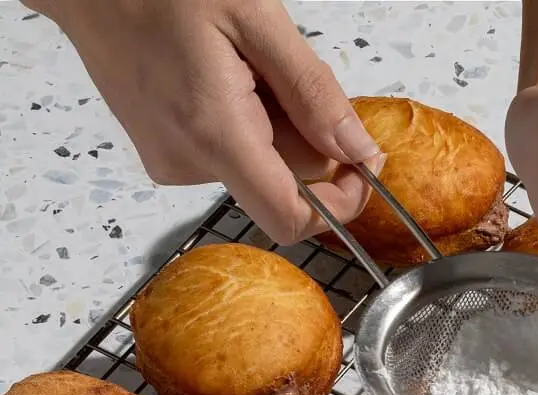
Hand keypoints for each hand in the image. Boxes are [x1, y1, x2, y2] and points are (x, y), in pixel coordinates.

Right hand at [26, 0, 380, 244]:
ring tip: (242, 66)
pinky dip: (247, 121)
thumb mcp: (257, 21)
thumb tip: (357, 150)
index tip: (362, 166)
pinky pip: (231, 151)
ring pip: (260, 165)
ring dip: (275, 125)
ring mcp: (170, 160)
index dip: (340, 204)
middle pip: (284, 186)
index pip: (290, 218)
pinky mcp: (163, 152)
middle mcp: (186, 161)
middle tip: (283, 74)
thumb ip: (312, 92)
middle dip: (306, 138)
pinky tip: (223, 76)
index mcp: (213, 134)